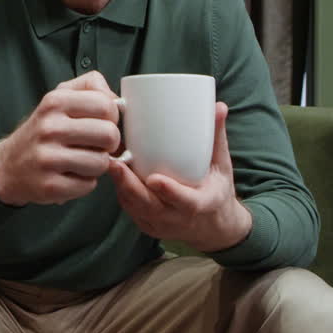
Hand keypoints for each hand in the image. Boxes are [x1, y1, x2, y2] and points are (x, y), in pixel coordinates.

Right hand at [0, 70, 121, 205]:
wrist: (9, 165)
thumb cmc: (44, 130)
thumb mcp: (60, 97)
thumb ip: (91, 87)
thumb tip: (117, 99)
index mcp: (55, 101)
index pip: (106, 106)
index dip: (113, 117)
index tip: (102, 123)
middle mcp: (49, 127)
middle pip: (110, 135)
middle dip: (109, 143)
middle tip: (97, 145)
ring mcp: (48, 158)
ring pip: (102, 162)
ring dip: (97, 164)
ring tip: (82, 160)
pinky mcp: (50, 186)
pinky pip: (89, 185)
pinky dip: (85, 182)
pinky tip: (70, 175)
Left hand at [106, 101, 252, 251]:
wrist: (212, 226)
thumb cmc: (216, 190)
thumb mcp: (222, 166)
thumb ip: (217, 137)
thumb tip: (218, 106)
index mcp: (203, 205)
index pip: (187, 203)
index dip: (171, 192)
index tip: (155, 179)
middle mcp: (179, 220)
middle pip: (151, 206)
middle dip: (130, 186)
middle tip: (115, 163)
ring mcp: (161, 226)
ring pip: (136, 208)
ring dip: (121, 186)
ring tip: (109, 163)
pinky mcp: (147, 225)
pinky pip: (130, 209)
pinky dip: (121, 191)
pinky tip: (112, 173)